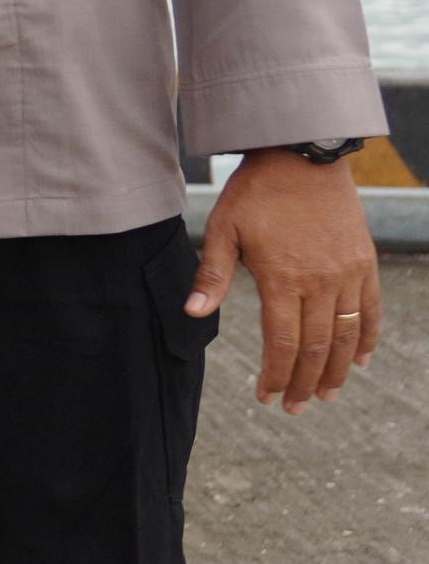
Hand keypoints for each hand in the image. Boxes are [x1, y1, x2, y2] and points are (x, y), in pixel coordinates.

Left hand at [192, 148, 381, 410]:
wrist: (303, 155)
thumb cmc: (256, 192)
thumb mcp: (224, 228)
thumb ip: (212, 274)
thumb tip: (192, 313)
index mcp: (281, 278)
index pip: (282, 342)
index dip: (274, 374)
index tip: (265, 396)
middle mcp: (320, 282)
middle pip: (316, 348)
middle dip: (303, 383)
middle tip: (293, 407)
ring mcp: (347, 274)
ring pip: (346, 336)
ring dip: (337, 371)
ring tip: (324, 395)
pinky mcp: (364, 263)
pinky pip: (370, 310)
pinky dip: (366, 339)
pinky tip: (359, 360)